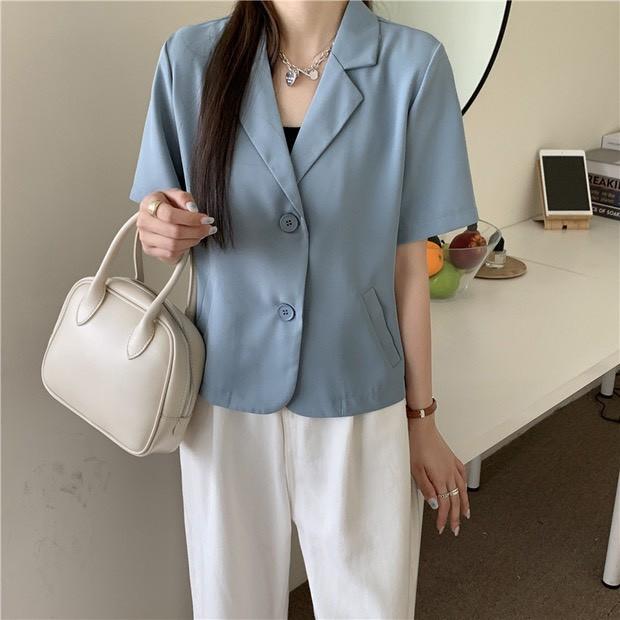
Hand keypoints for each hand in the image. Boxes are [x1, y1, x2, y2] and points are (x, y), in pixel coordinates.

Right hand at [136, 188, 216, 263]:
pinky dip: (184, 249)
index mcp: (148, 204)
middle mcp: (144, 222)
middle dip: (196, 232)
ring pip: (173, 246)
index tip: (206, 219)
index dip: (191, 219)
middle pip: (174, 232)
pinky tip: (189, 241)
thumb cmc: (166, 203)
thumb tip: (192, 209)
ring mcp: (145, 238)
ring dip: (192, 241)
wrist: (154, 213)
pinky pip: (171, 254)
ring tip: (201, 234)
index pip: (170, 215)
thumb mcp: (175, 194)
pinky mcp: (149, 250)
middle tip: (208, 228)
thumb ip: (184, 198)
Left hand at [408, 417, 470, 535]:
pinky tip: (465, 488)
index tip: (442, 528)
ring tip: (465, 515)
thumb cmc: (416, 446)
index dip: (444, 518)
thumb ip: (426, 488)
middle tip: (455, 529)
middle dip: (456, 517)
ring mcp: (452, 465)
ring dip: (464, 504)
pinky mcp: (451, 458)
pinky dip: (465, 484)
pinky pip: (462, 474)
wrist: (421, 427)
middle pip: (456, 500)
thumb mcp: (416, 470)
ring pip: (462, 489)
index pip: (445, 504)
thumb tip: (436, 505)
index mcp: (441, 478)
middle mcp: (450, 473)